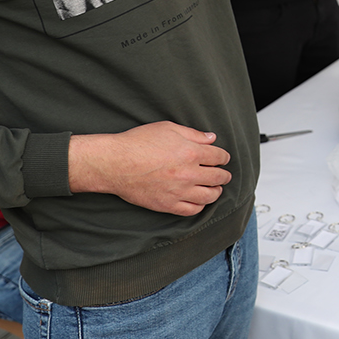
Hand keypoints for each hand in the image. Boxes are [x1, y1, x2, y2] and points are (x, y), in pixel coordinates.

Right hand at [68, 121, 231, 216]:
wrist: (115, 163)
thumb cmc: (138, 142)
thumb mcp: (168, 129)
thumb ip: (193, 134)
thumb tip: (211, 138)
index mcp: (191, 152)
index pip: (219, 157)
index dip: (223, 157)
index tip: (223, 158)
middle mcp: (189, 174)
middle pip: (218, 177)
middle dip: (224, 175)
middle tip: (224, 175)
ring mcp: (179, 191)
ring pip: (209, 196)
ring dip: (216, 191)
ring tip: (215, 188)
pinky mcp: (167, 205)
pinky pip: (192, 210)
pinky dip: (200, 206)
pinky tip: (199, 200)